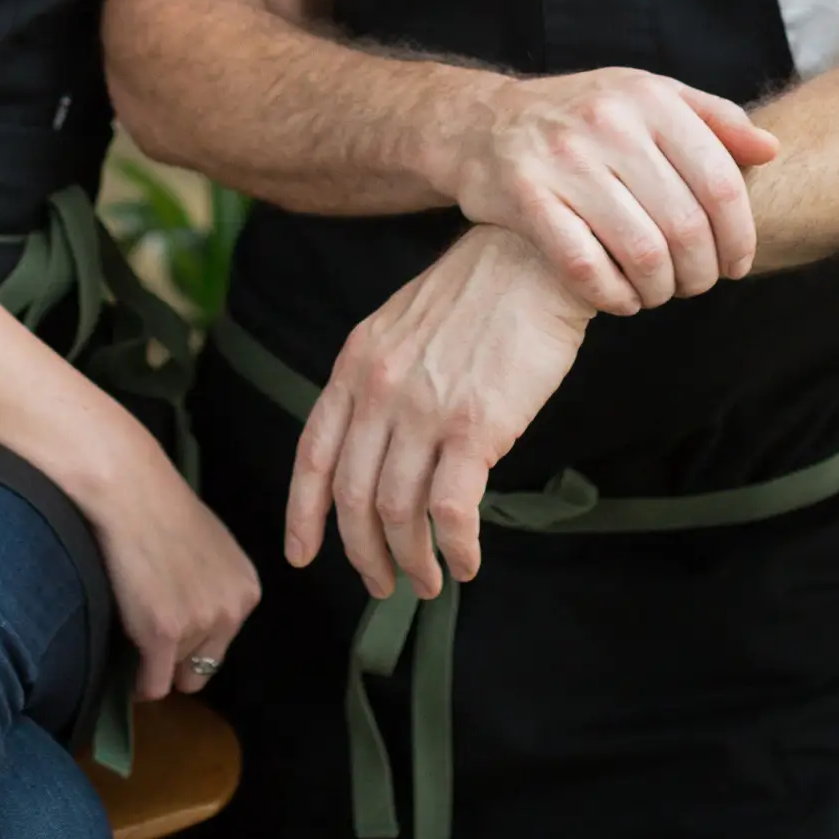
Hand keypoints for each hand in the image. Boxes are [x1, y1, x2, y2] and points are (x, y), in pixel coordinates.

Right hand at [82, 423, 262, 700]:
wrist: (129, 491)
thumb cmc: (162, 510)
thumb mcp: (213, 550)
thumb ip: (217, 588)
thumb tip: (203, 626)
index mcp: (247, 590)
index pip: (223, 645)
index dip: (193, 641)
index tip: (170, 625)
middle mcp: (231, 610)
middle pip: (203, 669)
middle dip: (177, 658)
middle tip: (150, 633)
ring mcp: (199, 623)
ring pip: (174, 675)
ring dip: (153, 659)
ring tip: (136, 620)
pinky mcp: (164, 634)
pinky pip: (152, 686)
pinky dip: (137, 683)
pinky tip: (126, 663)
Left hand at [285, 227, 587, 599]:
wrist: (536, 255)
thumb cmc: (480, 292)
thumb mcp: (402, 324)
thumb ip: (381, 380)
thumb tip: (376, 445)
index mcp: (356, 363)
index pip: (313, 454)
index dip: (304, 514)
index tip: (302, 554)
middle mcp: (379, 389)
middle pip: (352, 497)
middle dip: (363, 553)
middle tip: (383, 583)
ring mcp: (424, 409)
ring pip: (398, 513)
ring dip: (412, 560)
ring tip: (430, 580)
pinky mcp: (474, 426)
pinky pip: (450, 510)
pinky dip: (455, 547)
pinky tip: (467, 560)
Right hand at [447, 68, 779, 317]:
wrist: (483, 122)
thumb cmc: (582, 115)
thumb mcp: (646, 97)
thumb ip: (712, 119)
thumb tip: (771, 149)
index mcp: (648, 98)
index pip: (721, 183)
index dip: (740, 236)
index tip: (736, 265)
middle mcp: (608, 122)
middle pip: (686, 224)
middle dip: (701, 272)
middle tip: (696, 286)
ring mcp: (564, 160)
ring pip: (642, 251)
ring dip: (661, 289)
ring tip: (660, 293)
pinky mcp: (526, 197)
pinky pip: (586, 266)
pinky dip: (614, 296)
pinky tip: (621, 300)